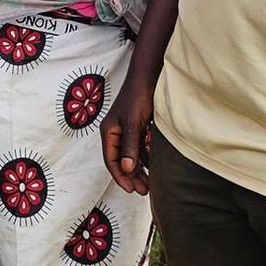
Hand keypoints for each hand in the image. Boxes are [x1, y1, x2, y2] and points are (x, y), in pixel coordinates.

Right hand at [101, 78, 153, 194]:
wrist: (150, 75)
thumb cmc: (138, 96)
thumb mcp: (133, 123)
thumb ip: (130, 146)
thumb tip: (126, 169)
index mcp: (109, 132)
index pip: (111, 160)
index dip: (120, 177)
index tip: (131, 189)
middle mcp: (117, 133)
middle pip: (122, 161)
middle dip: (131, 176)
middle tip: (144, 190)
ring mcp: (128, 130)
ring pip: (132, 156)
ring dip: (140, 170)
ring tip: (150, 183)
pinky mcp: (139, 128)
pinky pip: (142, 148)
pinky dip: (147, 158)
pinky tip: (156, 167)